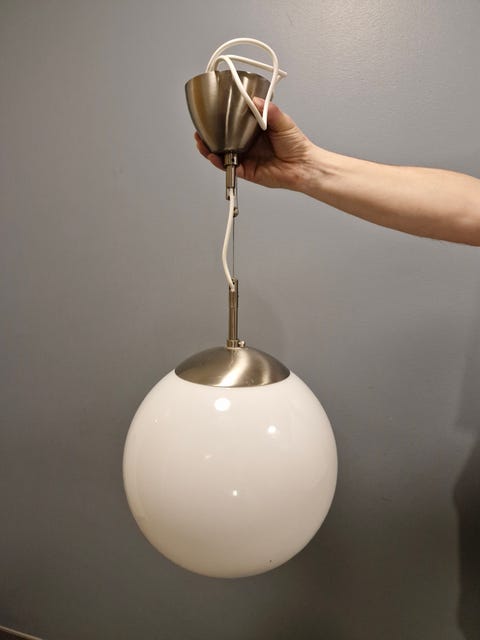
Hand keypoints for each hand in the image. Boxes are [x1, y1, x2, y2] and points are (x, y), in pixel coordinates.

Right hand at [194, 98, 314, 190]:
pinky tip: (215, 157)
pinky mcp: (247, 172)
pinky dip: (222, 163)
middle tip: (200, 130)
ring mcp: (247, 159)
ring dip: (210, 150)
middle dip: (210, 137)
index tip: (212, 113)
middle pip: (224, 141)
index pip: (234, 125)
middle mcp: (248, 145)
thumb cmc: (296, 145)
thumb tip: (255, 100)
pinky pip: (231, 168)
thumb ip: (268, 111)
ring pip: (223, 155)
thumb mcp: (282, 121)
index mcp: (254, 132)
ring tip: (202, 143)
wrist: (304, 165)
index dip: (221, 121)